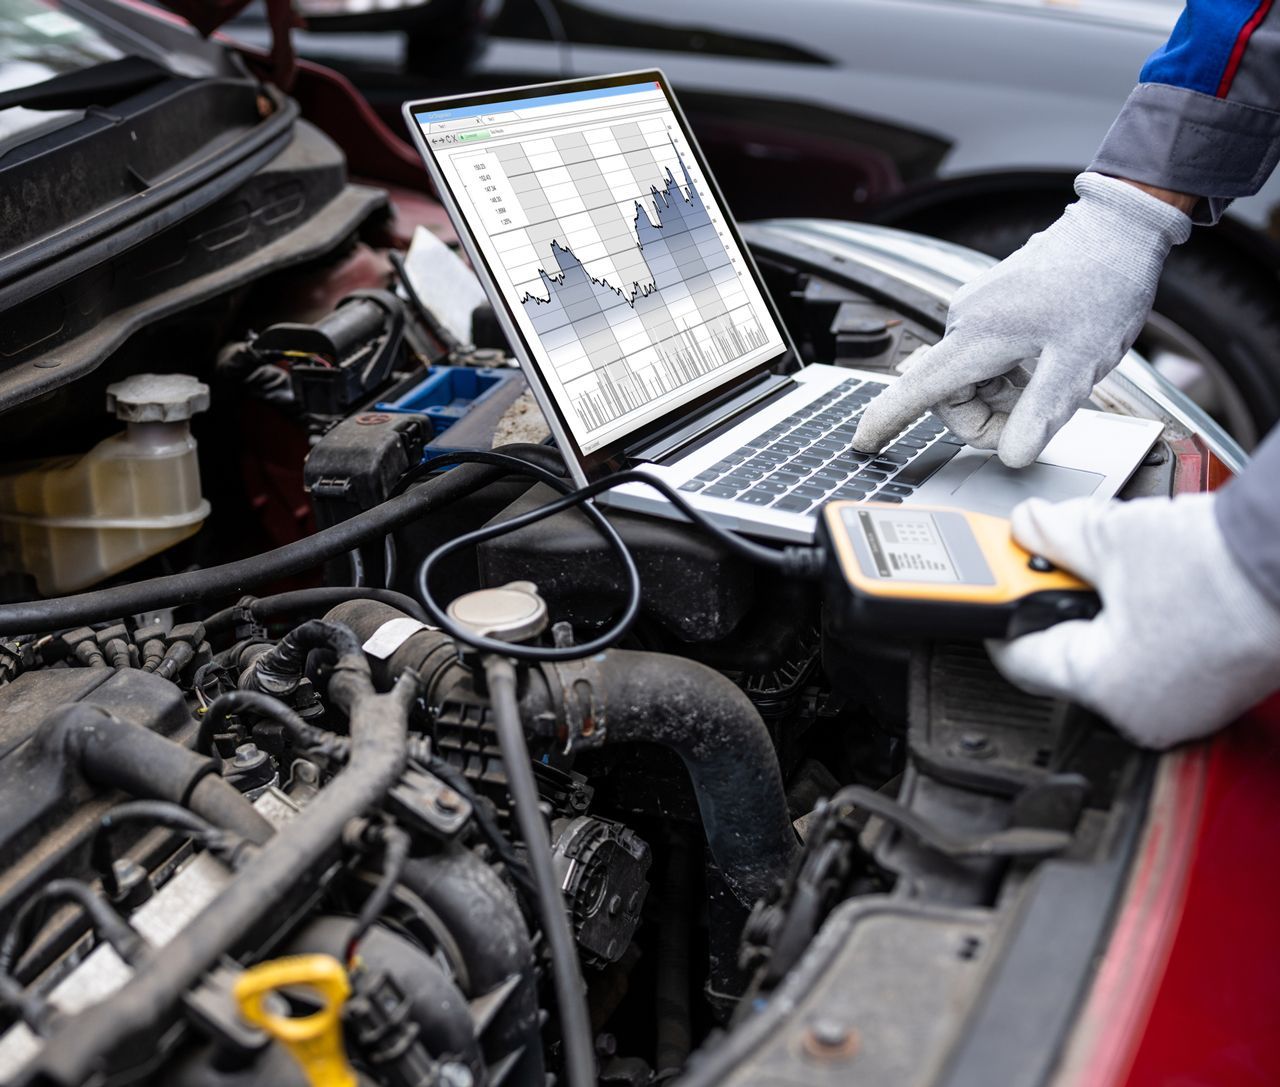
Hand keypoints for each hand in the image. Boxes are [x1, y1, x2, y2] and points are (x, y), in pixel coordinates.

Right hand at [852, 173, 1190, 466]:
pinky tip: (1043, 363)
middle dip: (986, 419)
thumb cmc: (1101, 285)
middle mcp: (965, 322)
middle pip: (950, 395)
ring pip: (970, 380)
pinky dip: (1007, 376)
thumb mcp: (1078, 362)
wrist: (1117, 228)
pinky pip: (983, 359)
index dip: (886, 420)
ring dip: (1002, 398)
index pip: (917, 389)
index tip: (862, 443)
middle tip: (1036, 421)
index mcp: (977, 337)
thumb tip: (1013, 455)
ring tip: (1050, 382)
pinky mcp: (989, 307)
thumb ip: (1040, 413)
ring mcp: (974, 312)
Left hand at [988, 494, 1279, 748]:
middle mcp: (1141, 714)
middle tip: (1057, 563)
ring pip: (1112, 657)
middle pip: (1066, 655)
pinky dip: (1143, 625)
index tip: (996, 590)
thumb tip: (1027, 526)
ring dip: (1103, 612)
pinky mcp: (1213, 693)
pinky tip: (1156, 588)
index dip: (1002, 614)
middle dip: (1057, 604)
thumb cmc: (1223, 567)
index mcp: (1104, 687)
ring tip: (1117, 570)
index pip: (1019, 658)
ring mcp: (1183, 709)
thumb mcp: (1112, 539)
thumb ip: (1054, 534)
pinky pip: (1155, 659)